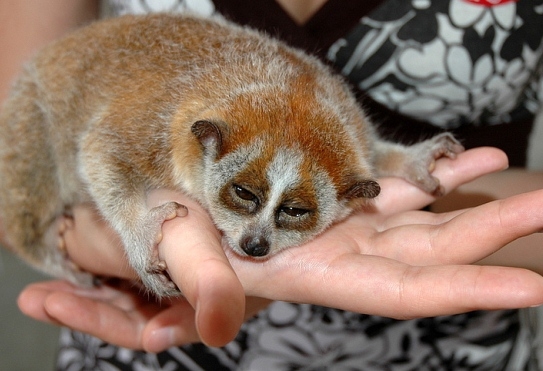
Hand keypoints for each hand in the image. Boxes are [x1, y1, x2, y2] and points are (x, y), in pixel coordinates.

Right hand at [17, 147, 542, 351]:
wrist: (160, 193)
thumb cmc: (159, 222)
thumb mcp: (170, 243)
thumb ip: (200, 280)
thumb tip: (222, 323)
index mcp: (304, 272)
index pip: (396, 291)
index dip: (461, 289)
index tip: (531, 286)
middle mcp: (332, 252)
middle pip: (427, 254)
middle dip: (491, 235)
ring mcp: (337, 222)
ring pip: (418, 220)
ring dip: (472, 202)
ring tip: (526, 182)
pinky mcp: (333, 195)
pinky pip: (392, 185)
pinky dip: (431, 173)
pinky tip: (466, 157)